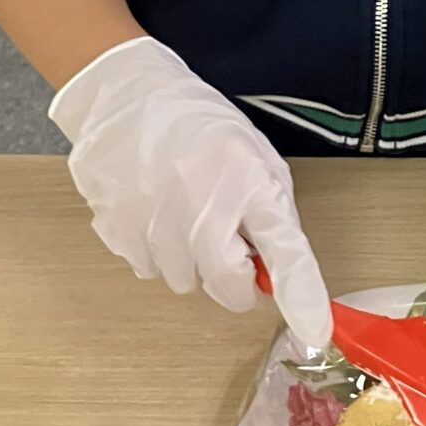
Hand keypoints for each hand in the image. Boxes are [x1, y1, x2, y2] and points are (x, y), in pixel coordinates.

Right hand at [48, 37, 332, 348]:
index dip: (295, 298)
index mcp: (241, 191)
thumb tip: (283, 287)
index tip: (313, 331)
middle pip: (221, 288)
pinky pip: (144, 264)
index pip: (275, 262)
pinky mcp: (112, 229)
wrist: (129, 95)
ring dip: (188, 257)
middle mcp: (193, 215)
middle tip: (223, 222)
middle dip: (228, 267)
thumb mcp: (259, 168)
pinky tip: (156, 207)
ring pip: (180, 280)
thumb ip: (274, 228)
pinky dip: (153, 247)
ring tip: (185, 206)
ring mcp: (147, 225)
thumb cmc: (205, 128)